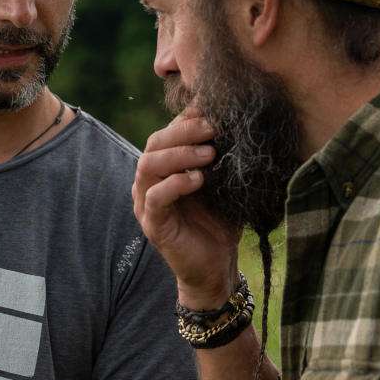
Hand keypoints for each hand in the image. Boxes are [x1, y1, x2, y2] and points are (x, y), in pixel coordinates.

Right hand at [132, 110, 239, 307]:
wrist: (217, 266)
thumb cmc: (220, 222)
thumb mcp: (221, 182)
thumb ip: (219, 155)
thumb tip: (232, 120)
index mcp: (164, 169)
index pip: (166, 133)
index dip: (187, 119)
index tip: (214, 112)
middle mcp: (149, 182)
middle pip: (154, 143)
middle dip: (184, 131)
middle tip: (213, 129)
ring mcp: (146, 203)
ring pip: (149, 165)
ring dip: (180, 154)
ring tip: (210, 154)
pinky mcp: (153, 225)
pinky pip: (156, 197)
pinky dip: (176, 183)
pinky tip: (199, 180)